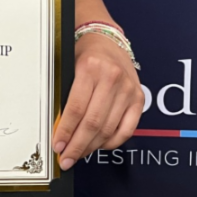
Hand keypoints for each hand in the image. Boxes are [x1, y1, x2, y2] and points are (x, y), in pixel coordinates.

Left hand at [51, 32, 143, 170]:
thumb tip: (58, 127)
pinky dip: (112, 142)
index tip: (58, 146)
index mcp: (91, 68)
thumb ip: (66, 93)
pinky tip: (99, 145)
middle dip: (77, 145)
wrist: (106, 38)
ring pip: (109, 129)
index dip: (66, 131)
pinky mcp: (139, 98)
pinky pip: (127, 129)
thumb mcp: (70, 65)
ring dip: (92, 147)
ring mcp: (128, 89)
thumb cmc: (84, 52)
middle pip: (93, 123)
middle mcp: (112, 78)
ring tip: (79, 153)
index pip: (77, 109)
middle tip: (66, 158)